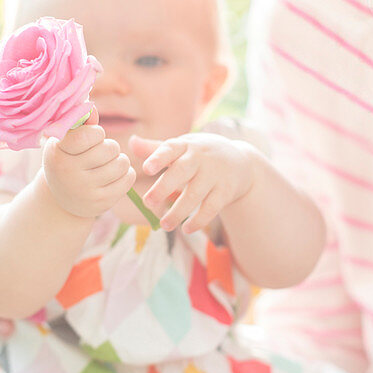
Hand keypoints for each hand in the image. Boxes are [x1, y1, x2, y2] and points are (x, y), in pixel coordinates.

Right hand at [42, 108, 135, 218]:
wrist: (62, 201)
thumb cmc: (67, 160)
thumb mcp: (66, 143)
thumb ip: (80, 124)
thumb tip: (91, 108)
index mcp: (57, 153)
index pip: (86, 136)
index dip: (96, 133)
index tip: (94, 137)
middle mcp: (68, 173)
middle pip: (110, 149)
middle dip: (110, 147)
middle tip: (101, 153)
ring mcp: (85, 190)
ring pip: (122, 163)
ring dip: (119, 160)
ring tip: (108, 164)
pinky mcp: (101, 203)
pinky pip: (128, 179)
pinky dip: (126, 174)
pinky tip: (114, 176)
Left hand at [132, 134, 256, 232]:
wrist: (240, 161)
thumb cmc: (201, 155)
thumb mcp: (182, 147)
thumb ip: (156, 149)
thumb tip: (131, 142)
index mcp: (185, 146)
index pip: (170, 148)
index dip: (158, 158)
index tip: (146, 169)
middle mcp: (200, 158)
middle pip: (181, 172)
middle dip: (163, 187)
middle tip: (147, 202)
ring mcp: (214, 174)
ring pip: (194, 194)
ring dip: (178, 212)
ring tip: (164, 225)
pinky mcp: (226, 190)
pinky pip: (211, 207)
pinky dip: (199, 220)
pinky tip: (186, 229)